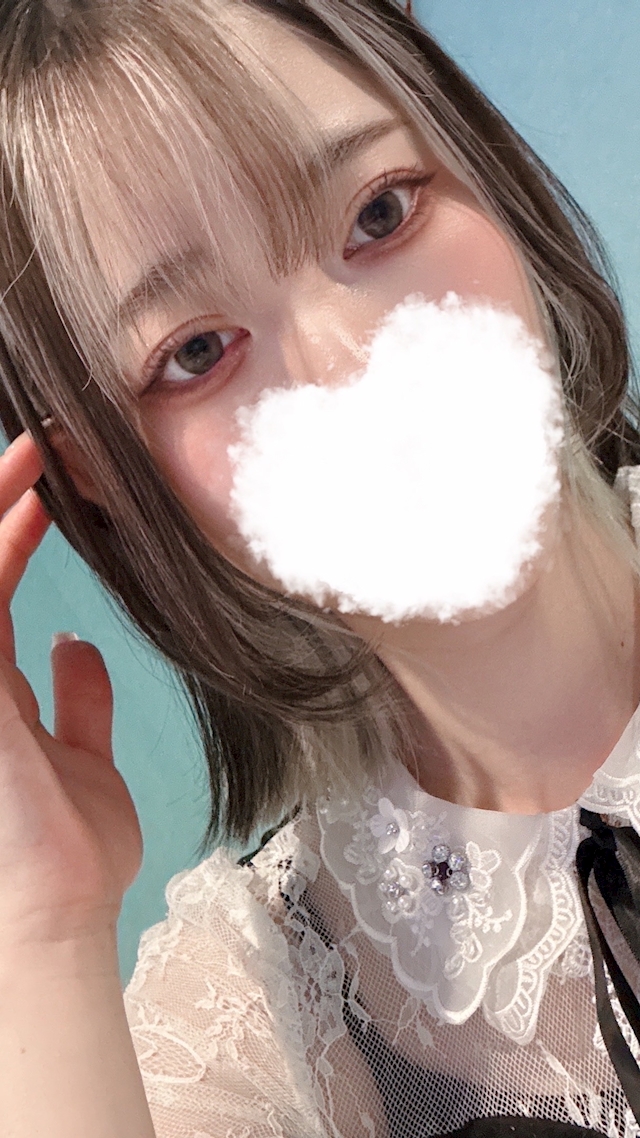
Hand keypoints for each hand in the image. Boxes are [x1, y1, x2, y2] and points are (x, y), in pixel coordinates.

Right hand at [0, 433, 142, 951]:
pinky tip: (21, 505)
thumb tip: (76, 644)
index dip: (13, 531)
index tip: (51, 487)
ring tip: (30, 456)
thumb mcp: (84, 760)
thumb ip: (78, 699)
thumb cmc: (69, 852)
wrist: (58, 915)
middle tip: (36, 446)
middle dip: (0, 504)